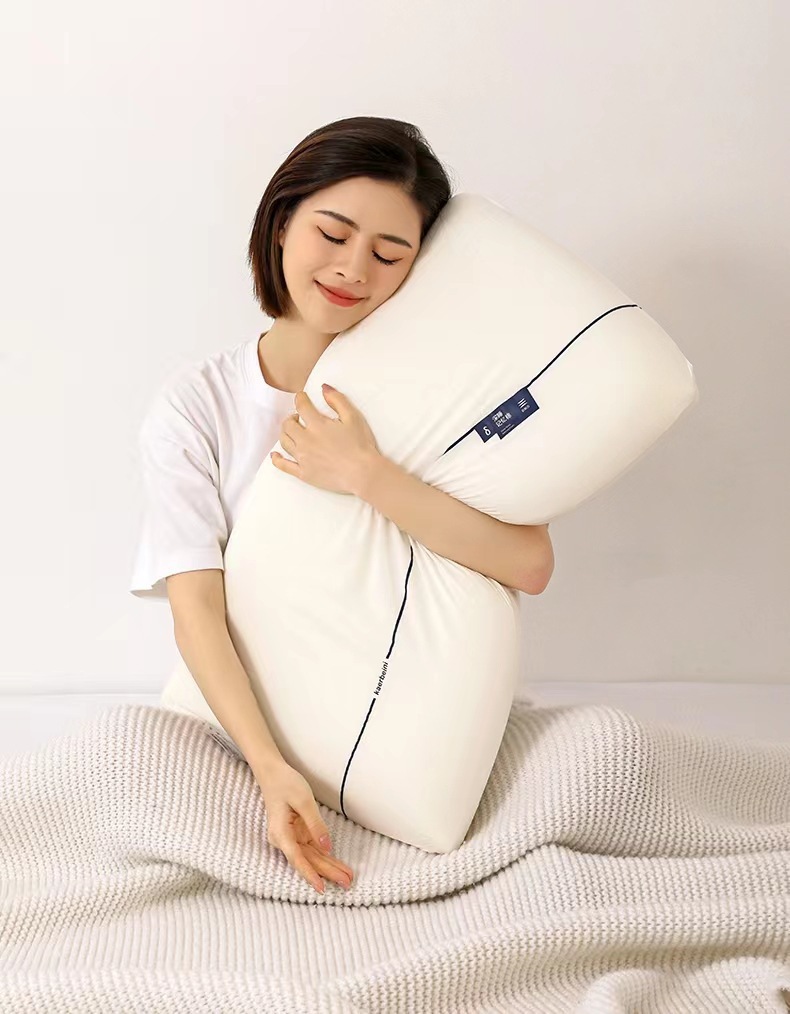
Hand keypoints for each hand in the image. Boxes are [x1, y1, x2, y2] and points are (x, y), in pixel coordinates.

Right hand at [255, 758, 354, 894]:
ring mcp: (290, 838)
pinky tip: (337, 866)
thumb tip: (327, 847)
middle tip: (347, 884)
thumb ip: (315, 824)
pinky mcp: (297, 834)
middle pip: (307, 861)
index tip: (322, 888)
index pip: (297, 858)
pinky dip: (325, 857)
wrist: (273, 774)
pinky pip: (312, 849)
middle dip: (327, 873)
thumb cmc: (285, 784)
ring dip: (328, 868)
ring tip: (347, 878)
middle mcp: (283, 839)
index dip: (310, 874)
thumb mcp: (303, 800)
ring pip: (311, 857)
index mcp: (281, 832)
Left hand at [270, 384, 380, 495]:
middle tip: (298, 417)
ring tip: (292, 432)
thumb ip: (337, 400)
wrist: (363, 474)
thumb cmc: (361, 446)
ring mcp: (303, 458)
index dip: (300, 398)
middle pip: (288, 424)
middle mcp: (306, 440)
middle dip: (291, 417)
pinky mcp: (303, 473)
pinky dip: (277, 459)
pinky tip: (275, 455)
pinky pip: (283, 465)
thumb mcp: (353, 417)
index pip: (301, 406)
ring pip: (284, 441)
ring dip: (285, 433)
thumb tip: (324, 388)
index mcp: (317, 425)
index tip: (301, 397)